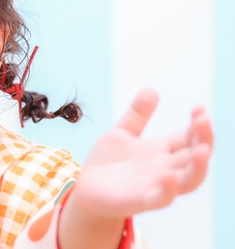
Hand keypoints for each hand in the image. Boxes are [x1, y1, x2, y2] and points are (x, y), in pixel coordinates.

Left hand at [71, 89, 212, 219]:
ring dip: (198, 166)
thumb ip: (137, 115)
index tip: (200, 107)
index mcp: (162, 151)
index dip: (198, 125)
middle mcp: (164, 169)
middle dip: (203, 140)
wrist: (86, 188)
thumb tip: (151, 89)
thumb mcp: (122, 132)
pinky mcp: (140, 201)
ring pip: (187, 181)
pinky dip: (167, 190)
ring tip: (202, 150)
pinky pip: (160, 199)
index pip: (189, 138)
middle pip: (194, 157)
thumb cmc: (108, 163)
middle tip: (204, 121)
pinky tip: (169, 177)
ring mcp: (155, 186)